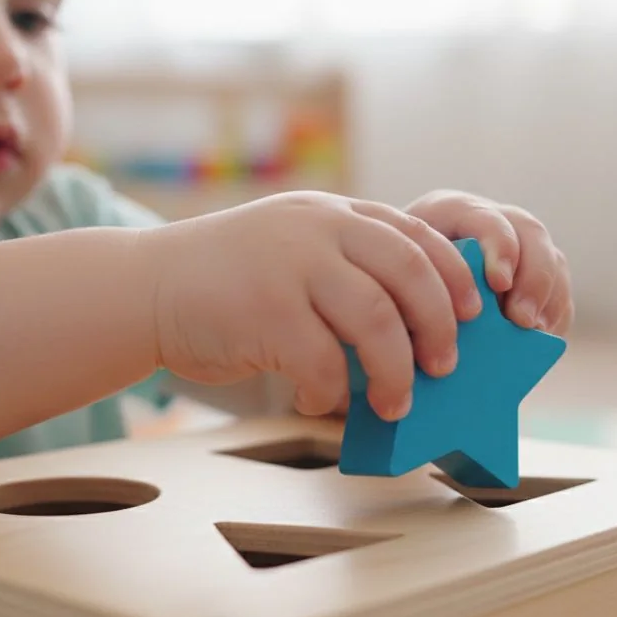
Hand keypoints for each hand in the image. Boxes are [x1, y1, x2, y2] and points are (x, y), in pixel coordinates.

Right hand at [147, 191, 482, 420]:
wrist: (145, 287)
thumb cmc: (227, 283)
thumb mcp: (291, 249)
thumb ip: (344, 268)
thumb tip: (413, 331)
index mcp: (331, 214)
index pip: (415, 235)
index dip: (454, 277)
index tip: (472, 315)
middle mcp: (317, 229)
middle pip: (410, 273)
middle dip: (438, 327)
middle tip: (444, 367)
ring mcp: (291, 265)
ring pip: (376, 321)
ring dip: (396, 372)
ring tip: (395, 403)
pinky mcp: (265, 310)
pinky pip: (323, 361)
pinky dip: (330, 391)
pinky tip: (315, 399)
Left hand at [404, 189, 572, 335]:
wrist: (399, 290)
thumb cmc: (391, 285)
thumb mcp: (395, 281)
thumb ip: (417, 294)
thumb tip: (443, 333)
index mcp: (449, 212)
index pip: (483, 216)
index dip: (498, 246)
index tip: (499, 284)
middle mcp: (489, 220)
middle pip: (528, 232)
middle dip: (532, 276)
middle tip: (521, 320)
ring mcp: (516, 246)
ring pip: (550, 259)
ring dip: (547, 297)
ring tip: (534, 332)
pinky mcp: (533, 276)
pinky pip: (557, 290)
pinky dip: (555, 312)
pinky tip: (542, 336)